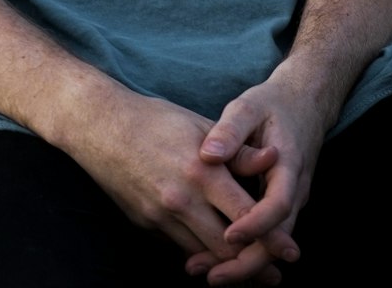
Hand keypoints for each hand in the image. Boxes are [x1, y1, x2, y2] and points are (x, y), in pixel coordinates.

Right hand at [62, 85, 286, 282]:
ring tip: (249, 273)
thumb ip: (238, 151)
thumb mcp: (199, 125)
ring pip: (202, 255)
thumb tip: (273, 158)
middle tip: (275, 277)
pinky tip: (212, 257)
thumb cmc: (154, 119)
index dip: (272, 238)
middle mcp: (182, 200)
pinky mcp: (145, 224)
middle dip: (254, 265)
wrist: (100, 126)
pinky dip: (198, 255)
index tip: (291, 252)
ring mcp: (160, 216)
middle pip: (227, 247)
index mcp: (202, 171)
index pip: (246, 215)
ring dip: (227, 267)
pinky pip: (178, 248)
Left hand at [184, 75, 325, 283]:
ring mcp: (290, 201)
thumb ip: (230, 129)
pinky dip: (244, 249)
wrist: (305, 103)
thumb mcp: (249, 106)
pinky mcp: (280, 205)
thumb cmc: (272, 104)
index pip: (277, 205)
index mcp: (289, 165)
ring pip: (271, 243)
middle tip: (208, 275)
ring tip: (202, 271)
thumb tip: (208, 155)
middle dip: (245, 262)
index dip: (254, 225)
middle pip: (276, 240)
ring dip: (241, 262)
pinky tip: (213, 255)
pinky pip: (266, 235)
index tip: (228, 236)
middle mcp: (294, 191)